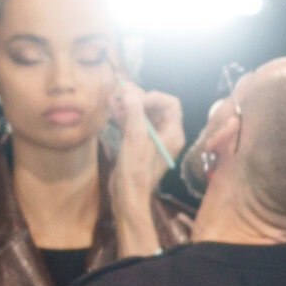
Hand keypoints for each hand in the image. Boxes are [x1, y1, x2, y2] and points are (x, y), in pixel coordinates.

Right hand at [107, 80, 183, 196]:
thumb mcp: (135, 136)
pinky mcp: (139, 144)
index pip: (171, 104)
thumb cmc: (136, 169)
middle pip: (155, 107)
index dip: (153, 97)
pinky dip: (124, 115)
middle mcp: (166, 135)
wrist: (127, 194)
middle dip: (138, 97)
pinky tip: (112, 106)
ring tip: (113, 95)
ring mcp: (152, 139)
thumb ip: (134, 111)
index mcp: (173, 133)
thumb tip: (128, 90)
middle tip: (120, 90)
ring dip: (128, 104)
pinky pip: (133, 123)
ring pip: (142, 114)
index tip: (136, 100)